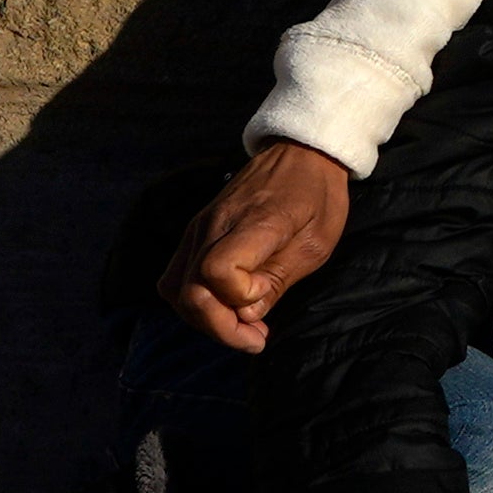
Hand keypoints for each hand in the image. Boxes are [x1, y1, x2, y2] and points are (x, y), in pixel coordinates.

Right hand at [162, 141, 351, 353]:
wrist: (298, 154)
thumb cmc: (316, 198)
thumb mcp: (316, 242)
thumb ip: (279, 278)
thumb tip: (247, 313)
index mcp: (255, 223)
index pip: (218, 271)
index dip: (239, 297)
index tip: (267, 298)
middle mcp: (215, 225)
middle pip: (190, 291)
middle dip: (220, 328)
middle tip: (255, 339)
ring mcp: (199, 228)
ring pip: (176, 289)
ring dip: (205, 319)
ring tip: (242, 326)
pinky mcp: (194, 232)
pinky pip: (176, 277)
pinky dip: (194, 301)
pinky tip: (225, 306)